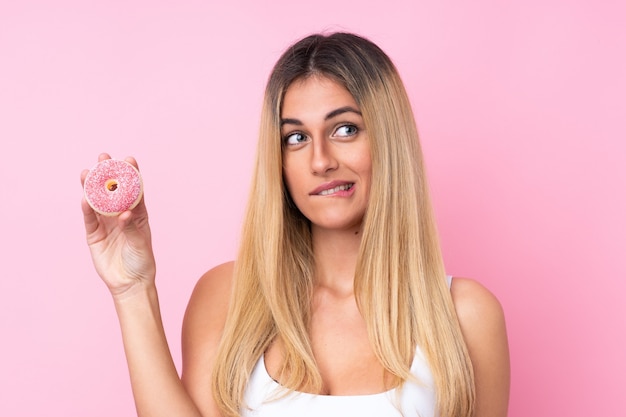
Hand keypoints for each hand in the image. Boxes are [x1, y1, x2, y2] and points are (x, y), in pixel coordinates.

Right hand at [81, 153, 155, 296]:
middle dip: (107, 174)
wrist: (130, 282)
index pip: (134, 190)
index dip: (131, 174)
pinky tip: (84, 197)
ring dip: (92, 187)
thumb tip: (125, 212)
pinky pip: (89, 219)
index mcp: (138, 213)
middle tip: (103, 157)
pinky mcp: (94, 235)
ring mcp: (106, 224)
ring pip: (97, 201)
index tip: (129, 159)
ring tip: (87, 172)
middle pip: (112, 191)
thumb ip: (131, 227)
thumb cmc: (141, 261)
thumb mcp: (140, 242)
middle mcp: (120, 215)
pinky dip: (86, 208)